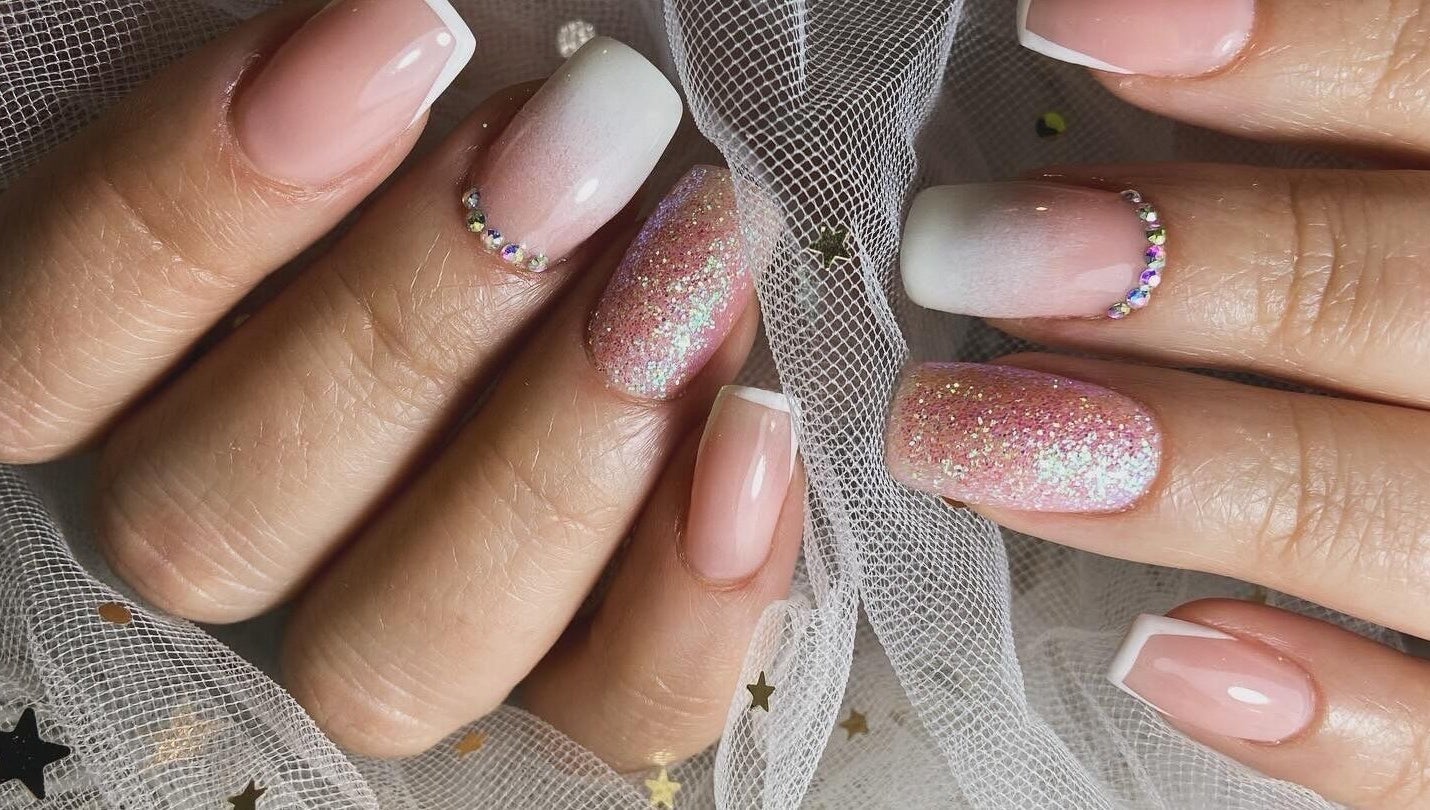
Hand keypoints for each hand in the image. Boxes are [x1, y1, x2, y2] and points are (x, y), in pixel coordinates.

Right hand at [0, 0, 801, 767]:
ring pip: (392, 654)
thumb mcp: (408, 124)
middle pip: (217, 522)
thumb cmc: (534, 162)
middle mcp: (238, 546)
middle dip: (416, 320)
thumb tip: (387, 49)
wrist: (659, 244)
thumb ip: (339, 103)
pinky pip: (613, 716)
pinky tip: (755, 429)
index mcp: (129, 398)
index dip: (190, 205)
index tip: (391, 40)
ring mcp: (405, 640)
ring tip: (694, 267)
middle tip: (595, 134)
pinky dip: (688, 595)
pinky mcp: (581, 699)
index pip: (43, 356)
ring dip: (554, 454)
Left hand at [889, 0, 1429, 804]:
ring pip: (1377, 504)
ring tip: (957, 430)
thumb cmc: (1428, 301)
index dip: (1283, 50)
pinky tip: (1162, 654)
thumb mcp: (1414, 195)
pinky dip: (1317, 710)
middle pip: (1378, 292)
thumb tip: (1113, 41)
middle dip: (1159, 268)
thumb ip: (1352, 133)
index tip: (1072, 27)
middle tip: (955, 248)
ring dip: (1171, 464)